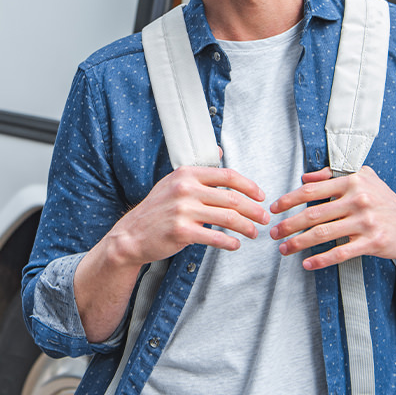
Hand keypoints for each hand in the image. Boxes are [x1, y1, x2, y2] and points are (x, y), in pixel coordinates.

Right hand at [75, 166, 267, 341]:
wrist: (131, 235)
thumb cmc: (156, 210)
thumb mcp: (173, 182)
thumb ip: (199, 171)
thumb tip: (220, 150)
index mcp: (186, 174)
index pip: (227, 176)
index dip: (249, 186)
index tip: (261, 196)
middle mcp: (185, 189)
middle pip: (232, 199)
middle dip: (254, 210)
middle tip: (264, 218)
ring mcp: (182, 211)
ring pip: (228, 219)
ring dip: (247, 227)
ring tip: (254, 232)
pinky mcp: (181, 232)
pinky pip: (215, 238)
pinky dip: (230, 243)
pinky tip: (235, 244)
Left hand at [268, 166, 395, 270]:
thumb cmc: (383, 201)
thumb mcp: (363, 178)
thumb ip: (332, 175)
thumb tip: (304, 176)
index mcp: (352, 182)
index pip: (311, 190)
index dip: (289, 200)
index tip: (274, 209)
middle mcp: (358, 200)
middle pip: (313, 214)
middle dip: (288, 225)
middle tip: (273, 233)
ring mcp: (366, 222)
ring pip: (323, 234)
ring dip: (298, 243)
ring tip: (284, 249)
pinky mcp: (373, 242)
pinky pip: (340, 252)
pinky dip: (321, 259)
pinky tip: (307, 263)